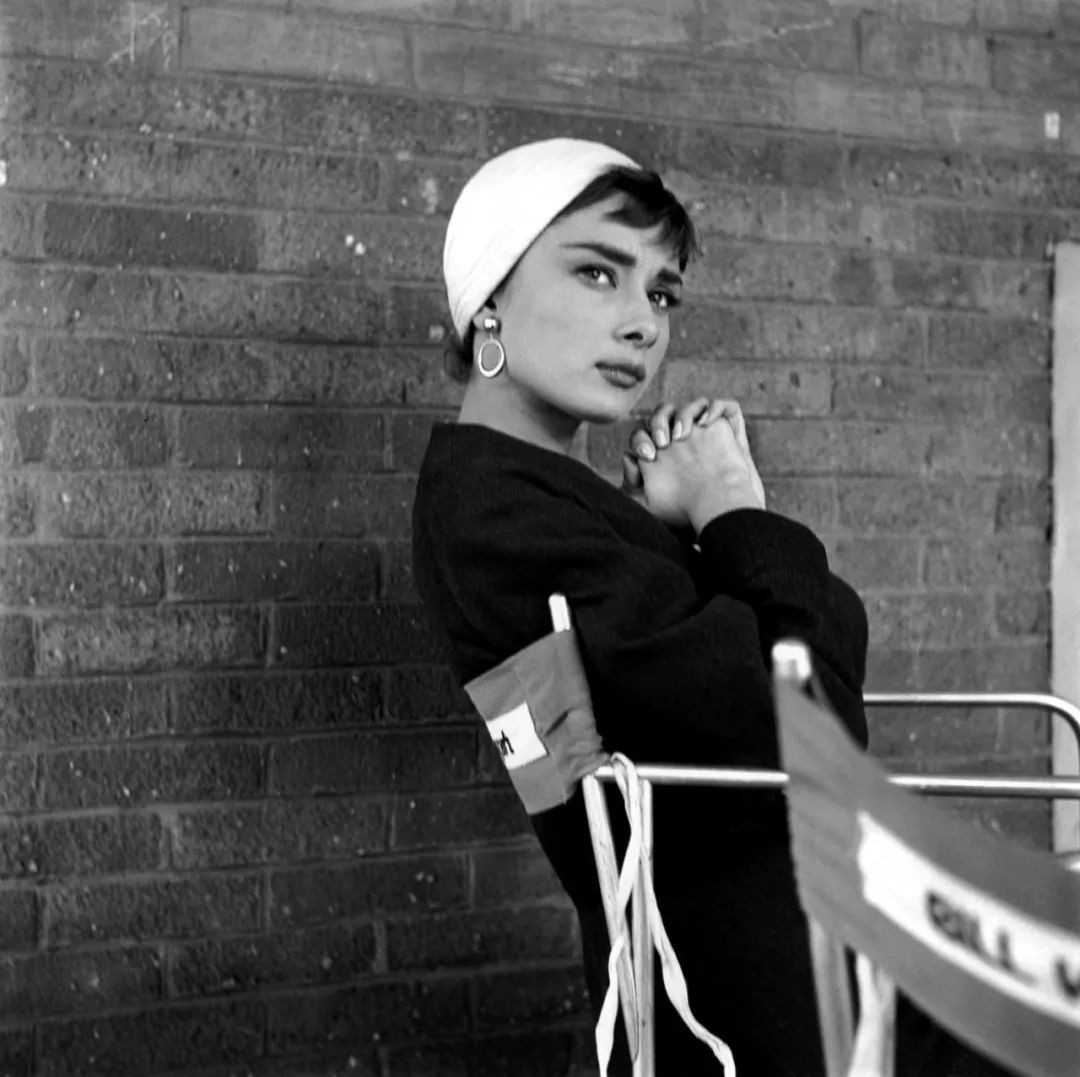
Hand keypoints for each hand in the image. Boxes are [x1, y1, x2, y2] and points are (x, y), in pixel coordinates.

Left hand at [620, 399, 765, 526]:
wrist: (723, 511)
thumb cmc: (685, 510)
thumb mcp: (652, 502)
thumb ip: (633, 483)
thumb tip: (627, 456)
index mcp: (659, 449)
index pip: (644, 432)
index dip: (641, 439)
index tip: (648, 455)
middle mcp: (679, 436)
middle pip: (663, 414)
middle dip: (658, 423)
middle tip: (662, 444)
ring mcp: (703, 430)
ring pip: (690, 408)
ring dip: (684, 414)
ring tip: (681, 435)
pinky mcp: (726, 428)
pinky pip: (722, 406)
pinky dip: (715, 408)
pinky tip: (706, 424)